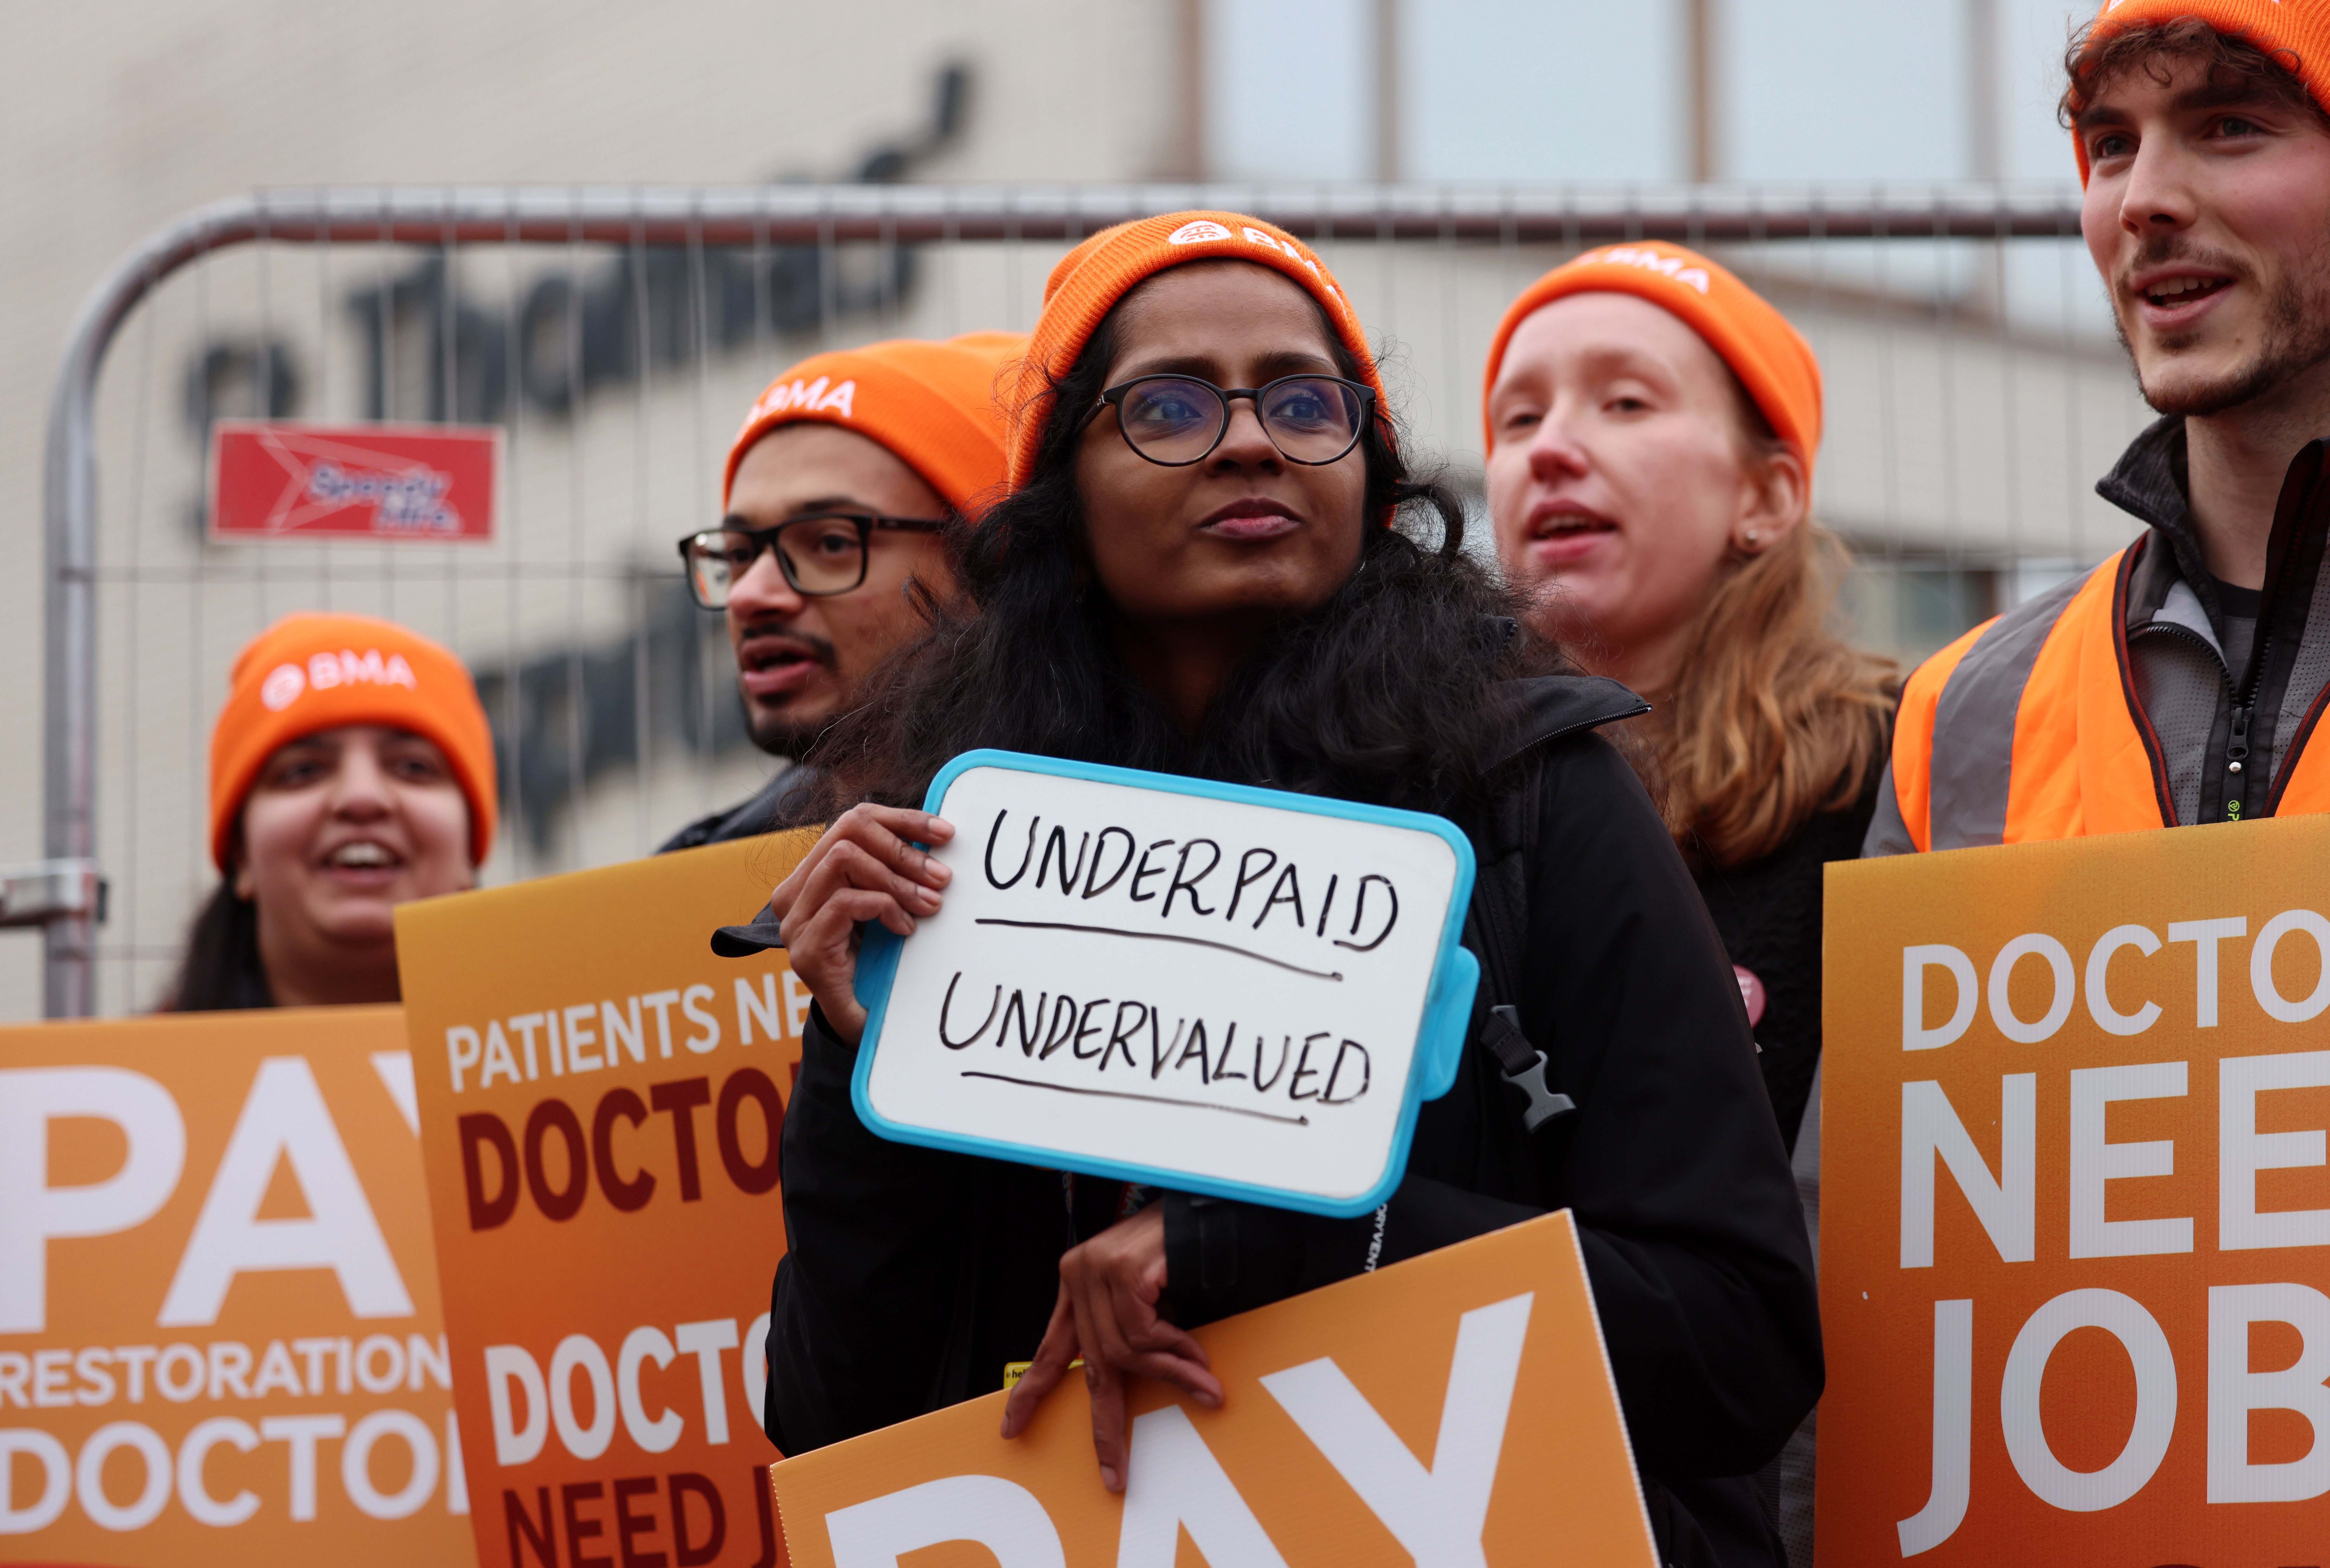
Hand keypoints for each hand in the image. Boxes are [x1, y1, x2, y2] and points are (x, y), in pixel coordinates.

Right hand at [772, 804, 952, 1043]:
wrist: (861, 1026)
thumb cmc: (877, 962)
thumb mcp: (887, 907)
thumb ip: (894, 872)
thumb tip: (938, 836)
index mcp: (813, 876)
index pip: (853, 822)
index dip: (902, 819)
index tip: (946, 834)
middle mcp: (795, 893)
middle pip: (847, 832)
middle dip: (904, 850)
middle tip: (943, 878)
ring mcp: (796, 921)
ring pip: (844, 860)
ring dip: (897, 880)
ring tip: (928, 905)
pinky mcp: (806, 949)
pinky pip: (846, 902)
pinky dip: (883, 907)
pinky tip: (904, 928)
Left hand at [998, 1204, 1221, 1491]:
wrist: (1204, 1210)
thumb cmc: (1177, 1253)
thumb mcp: (1146, 1299)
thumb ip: (1128, 1333)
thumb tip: (1128, 1383)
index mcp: (1077, 1282)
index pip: (1051, 1348)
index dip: (1032, 1392)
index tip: (1012, 1427)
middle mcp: (1080, 1274)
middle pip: (1089, 1365)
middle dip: (1104, 1426)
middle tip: (1115, 1471)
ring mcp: (1097, 1269)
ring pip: (1124, 1352)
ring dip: (1170, 1375)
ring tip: (1203, 1384)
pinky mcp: (1121, 1270)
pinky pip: (1144, 1334)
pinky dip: (1175, 1352)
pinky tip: (1197, 1355)